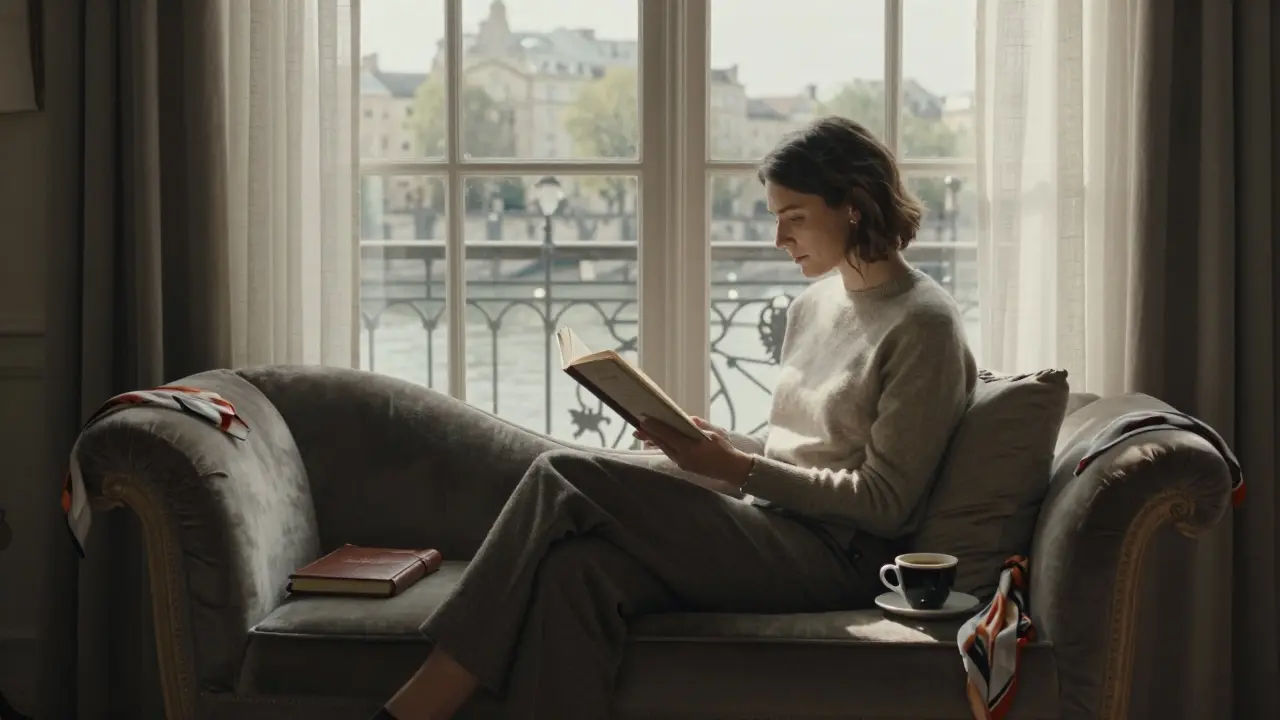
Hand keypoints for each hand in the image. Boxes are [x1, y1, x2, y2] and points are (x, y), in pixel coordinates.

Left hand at [635, 417, 753, 486]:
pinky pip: (669, 454)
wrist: (732, 469)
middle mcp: (683, 457)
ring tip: (642, 434)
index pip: (668, 435)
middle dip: (649, 435)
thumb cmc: (724, 449)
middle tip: (637, 427)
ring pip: (664, 450)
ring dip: (653, 441)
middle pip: (662, 444)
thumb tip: (686, 418)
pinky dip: (662, 447)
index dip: (655, 427)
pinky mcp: (684, 466)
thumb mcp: (714, 433)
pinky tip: (656, 442)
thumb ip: (699, 425)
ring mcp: (683, 463)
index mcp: (690, 447)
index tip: (644, 420)